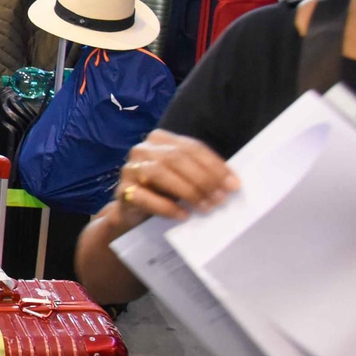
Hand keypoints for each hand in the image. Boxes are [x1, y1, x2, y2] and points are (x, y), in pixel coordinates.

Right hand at [110, 129, 239, 227]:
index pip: (192, 147)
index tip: (233, 185)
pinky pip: (145, 197)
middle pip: (176, 158)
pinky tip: (183, 215)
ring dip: (187, 191)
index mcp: (160, 139)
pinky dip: (167, 207)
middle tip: (221, 199)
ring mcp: (129, 169)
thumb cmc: (163, 191)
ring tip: (205, 207)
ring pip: (159, 173)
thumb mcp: (183, 176)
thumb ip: (201, 172)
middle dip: (203, 179)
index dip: (214, 165)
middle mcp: (142, 149)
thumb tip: (231, 183)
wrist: (133, 211)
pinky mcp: (123, 191)